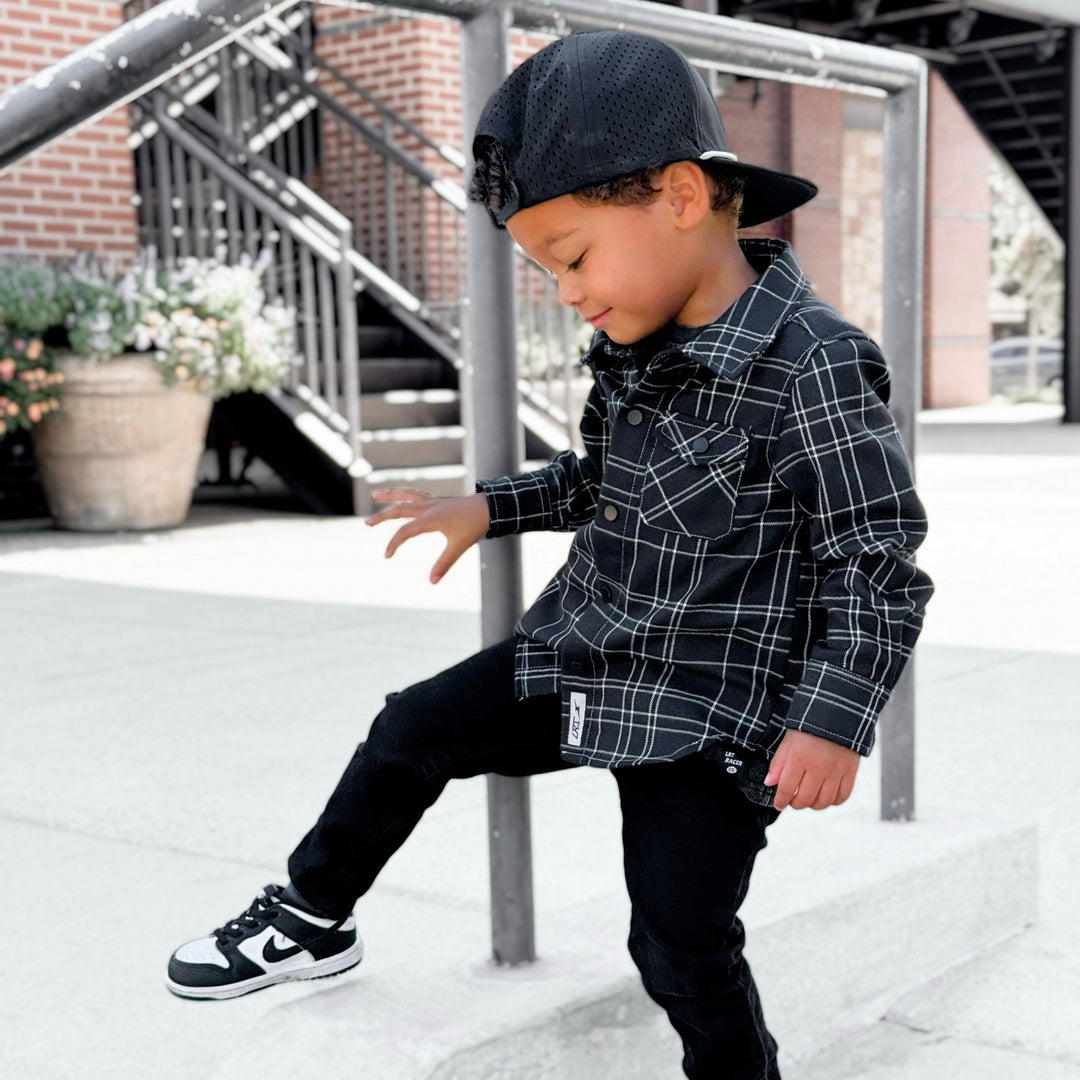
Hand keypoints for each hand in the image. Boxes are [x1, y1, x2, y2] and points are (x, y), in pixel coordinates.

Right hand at [365, 489, 489, 584]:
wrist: (487, 508)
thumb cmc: (473, 526)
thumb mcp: (458, 546)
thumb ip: (444, 563)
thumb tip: (432, 581)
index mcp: (431, 519)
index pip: (404, 531)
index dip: (393, 544)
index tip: (387, 555)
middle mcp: (428, 507)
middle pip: (398, 509)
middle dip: (381, 517)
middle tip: (367, 523)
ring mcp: (431, 501)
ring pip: (405, 495)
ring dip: (389, 495)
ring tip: (374, 495)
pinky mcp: (436, 500)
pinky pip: (415, 494)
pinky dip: (404, 494)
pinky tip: (399, 496)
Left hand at [765, 729, 859, 811]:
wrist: (837, 714)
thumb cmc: (809, 727)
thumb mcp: (788, 741)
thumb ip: (778, 763)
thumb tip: (769, 783)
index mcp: (799, 758)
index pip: (786, 788)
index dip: (780, 800)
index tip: (778, 804)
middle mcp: (818, 767)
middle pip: (804, 799)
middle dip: (795, 803)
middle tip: (792, 800)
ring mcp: (835, 771)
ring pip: (823, 801)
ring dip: (813, 804)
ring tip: (808, 798)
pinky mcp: (850, 772)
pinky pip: (842, 796)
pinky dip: (833, 801)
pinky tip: (825, 796)